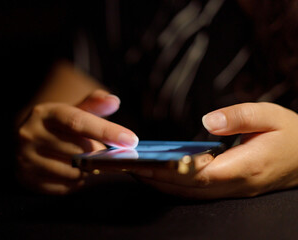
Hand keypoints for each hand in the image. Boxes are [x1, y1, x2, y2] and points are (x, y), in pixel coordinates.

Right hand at [16, 89, 138, 194]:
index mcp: (45, 113)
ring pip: (74, 171)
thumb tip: (114, 101)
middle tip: (101, 153)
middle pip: (79, 150)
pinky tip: (70, 172)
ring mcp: (26, 158)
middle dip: (98, 154)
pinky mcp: (27, 178)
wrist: (25, 143)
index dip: (106, 131)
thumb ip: (94, 105)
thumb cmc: (57, 127)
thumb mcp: (72, 111)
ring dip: (87, 170)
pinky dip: (75, 182)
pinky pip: (64, 186)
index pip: (78, 122)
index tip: (131, 140)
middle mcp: (31, 134)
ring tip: (82, 161)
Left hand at [133, 102, 297, 198]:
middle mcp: (235, 185)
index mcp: (245, 167)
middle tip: (127, 165)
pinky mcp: (228, 188)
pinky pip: (195, 190)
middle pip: (188, 187)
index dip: (170, 170)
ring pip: (189, 192)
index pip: (199, 174)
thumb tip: (207, 121)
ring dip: (161, 183)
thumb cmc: (290, 134)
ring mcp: (231, 190)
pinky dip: (173, 183)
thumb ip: (239, 116)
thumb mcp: (269, 116)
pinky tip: (158, 173)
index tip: (144, 162)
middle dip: (156, 177)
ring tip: (135, 168)